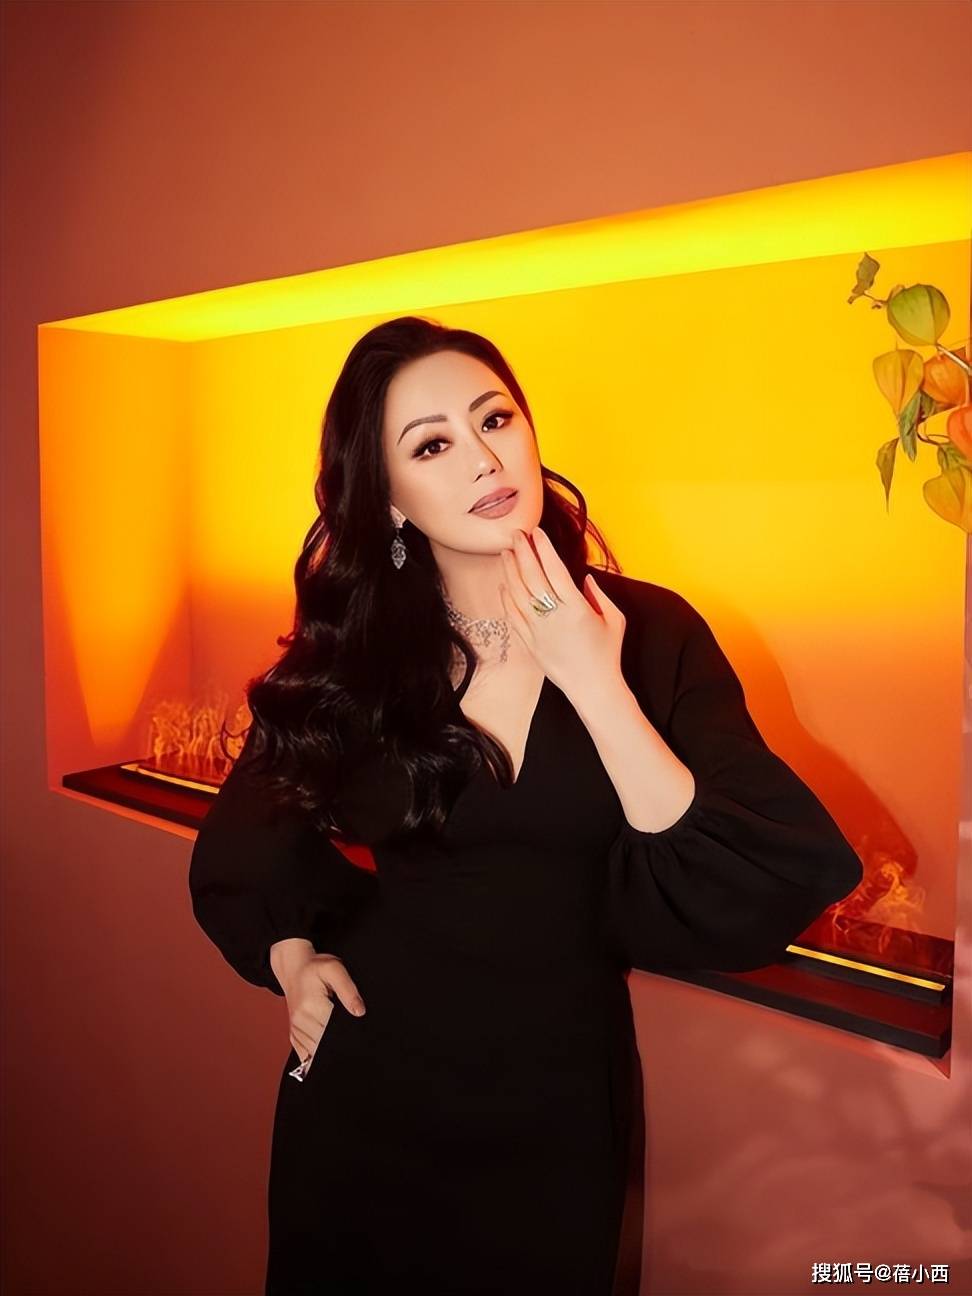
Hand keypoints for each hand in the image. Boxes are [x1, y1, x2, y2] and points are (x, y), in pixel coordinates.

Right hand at [282, 952, 365, 1073]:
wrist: (293, 968)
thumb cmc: (314, 967)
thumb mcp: (335, 969)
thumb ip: (348, 991)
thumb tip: (359, 1012)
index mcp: (311, 1008)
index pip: (331, 1034)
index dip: (345, 1037)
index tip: (354, 1035)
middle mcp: (300, 1022)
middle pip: (323, 1047)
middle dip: (337, 1045)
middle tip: (350, 1036)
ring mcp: (295, 1030)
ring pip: (313, 1054)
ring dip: (327, 1051)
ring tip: (337, 1036)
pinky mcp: (294, 1034)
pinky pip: (305, 1054)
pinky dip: (316, 1053)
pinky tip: (325, 1043)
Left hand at [498, 526, 625, 698]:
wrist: (593, 688)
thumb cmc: (607, 654)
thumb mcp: (615, 620)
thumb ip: (599, 595)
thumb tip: (584, 578)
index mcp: (577, 608)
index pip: (555, 570)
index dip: (544, 549)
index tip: (537, 533)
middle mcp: (553, 617)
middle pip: (533, 577)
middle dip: (523, 553)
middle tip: (516, 534)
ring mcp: (538, 630)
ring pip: (518, 594)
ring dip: (510, 571)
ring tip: (505, 553)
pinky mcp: (529, 643)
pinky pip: (512, 616)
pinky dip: (506, 598)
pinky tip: (504, 584)